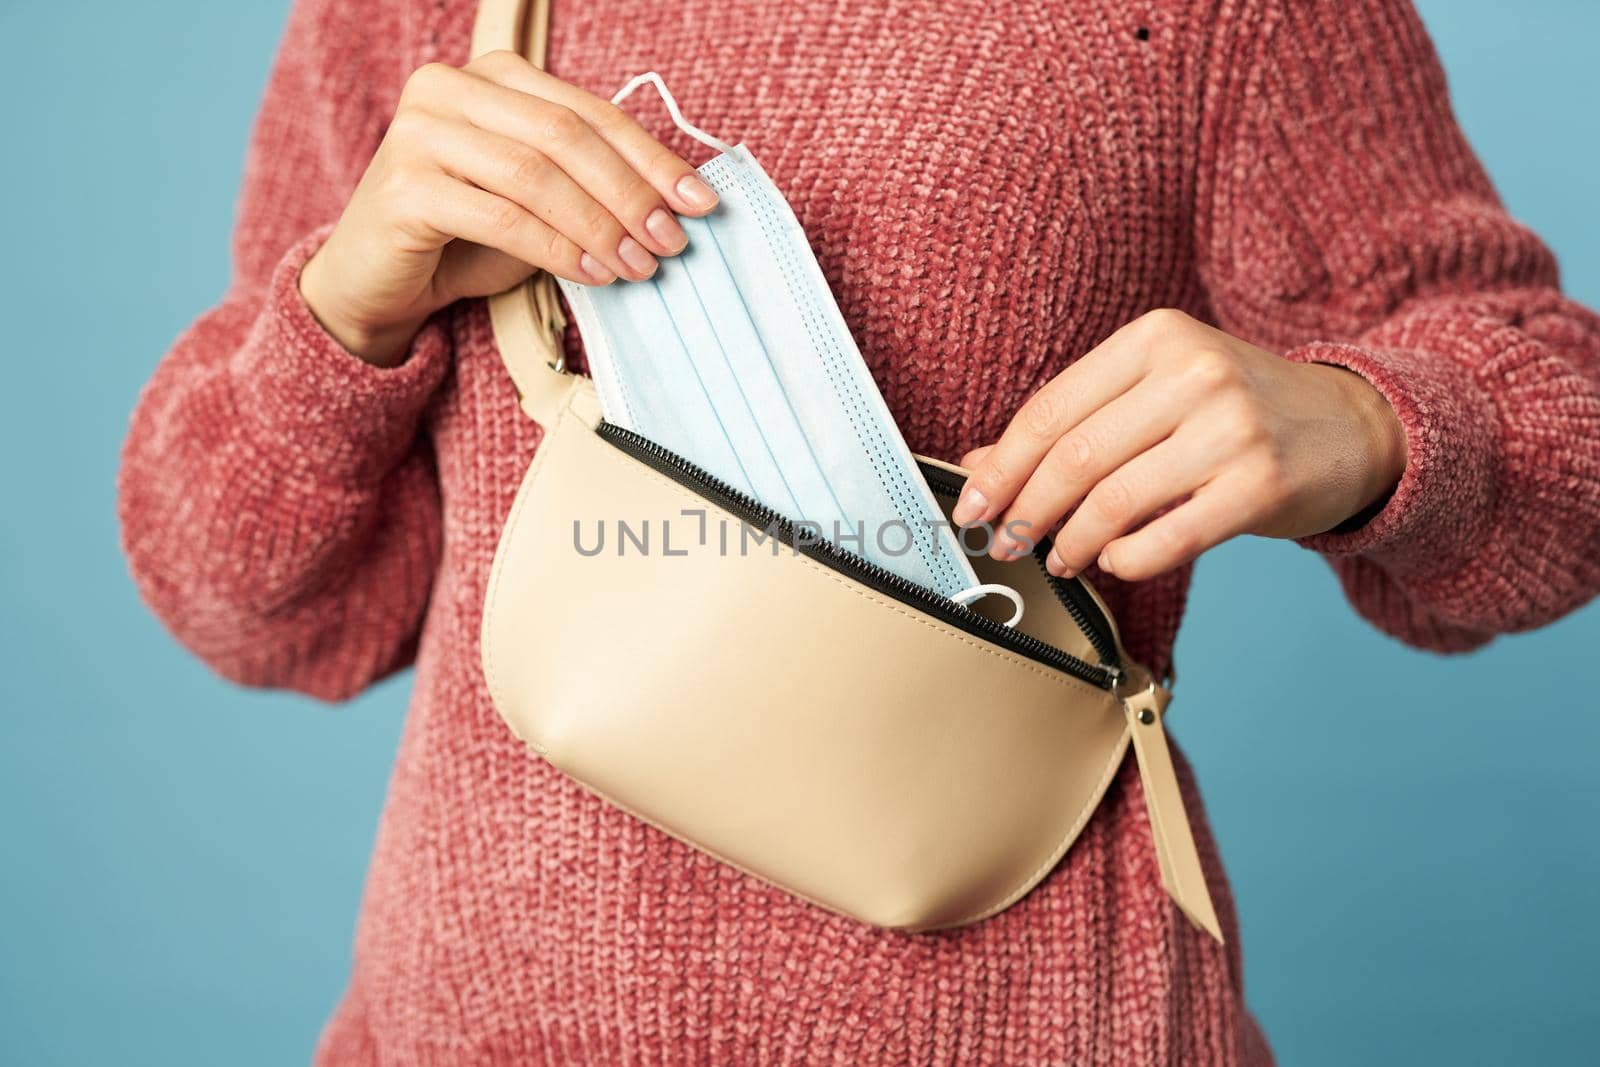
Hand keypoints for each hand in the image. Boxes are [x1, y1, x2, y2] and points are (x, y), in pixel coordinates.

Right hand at [298, 51, 719, 365]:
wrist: (375, 282)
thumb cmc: (464, 239)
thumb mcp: (539, 202)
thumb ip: (589, 187)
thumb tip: (676, 205)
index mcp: (492, 76)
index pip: (589, 111)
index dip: (651, 157)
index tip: (701, 201)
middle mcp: (449, 88)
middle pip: (566, 136)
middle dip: (631, 193)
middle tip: (673, 241)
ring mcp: (420, 132)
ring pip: (537, 174)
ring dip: (600, 225)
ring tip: (640, 265)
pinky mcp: (404, 185)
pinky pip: (502, 216)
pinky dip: (557, 248)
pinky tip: (593, 274)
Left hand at [951, 309, 1407, 581]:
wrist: (1354, 425)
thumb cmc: (1236, 410)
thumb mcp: (1155, 392)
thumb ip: (1074, 422)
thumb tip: (977, 467)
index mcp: (1156, 338)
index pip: (1052, 410)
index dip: (1002, 467)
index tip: (974, 505)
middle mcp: (1193, 373)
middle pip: (1074, 457)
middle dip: (1026, 510)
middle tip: (1007, 542)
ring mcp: (1231, 429)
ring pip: (1114, 502)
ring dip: (1071, 542)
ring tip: (1059, 557)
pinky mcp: (1260, 486)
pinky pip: (1166, 540)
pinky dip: (1126, 560)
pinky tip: (1115, 561)